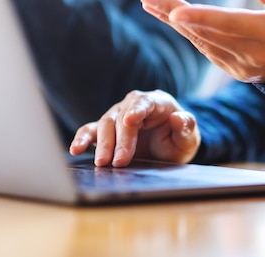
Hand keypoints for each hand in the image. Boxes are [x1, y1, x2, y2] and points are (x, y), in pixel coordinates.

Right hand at [69, 90, 199, 166]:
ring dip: (102, 144)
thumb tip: (179, 118)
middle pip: (121, 118)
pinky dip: (82, 138)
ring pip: (105, 124)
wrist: (170, 147)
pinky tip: (75, 149)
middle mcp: (133, 106)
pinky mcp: (106, 131)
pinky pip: (91, 131)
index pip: (144, 102)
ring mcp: (118, 117)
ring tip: (101, 163)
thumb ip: (186, 126)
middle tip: (118, 162)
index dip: (136, 110)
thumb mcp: (189, 137)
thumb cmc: (179, 139)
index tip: (129, 120)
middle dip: (119, 140)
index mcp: (156, 102)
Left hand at [140, 0, 264, 82]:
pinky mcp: (234, 69)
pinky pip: (206, 48)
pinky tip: (169, 16)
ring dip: (174, 21)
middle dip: (174, 13)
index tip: (175, 12)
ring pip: (202, 41)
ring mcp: (241, 66)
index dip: (202, 18)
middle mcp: (252, 55)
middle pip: (207, 32)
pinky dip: (187, 31)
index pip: (231, 25)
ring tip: (150, 1)